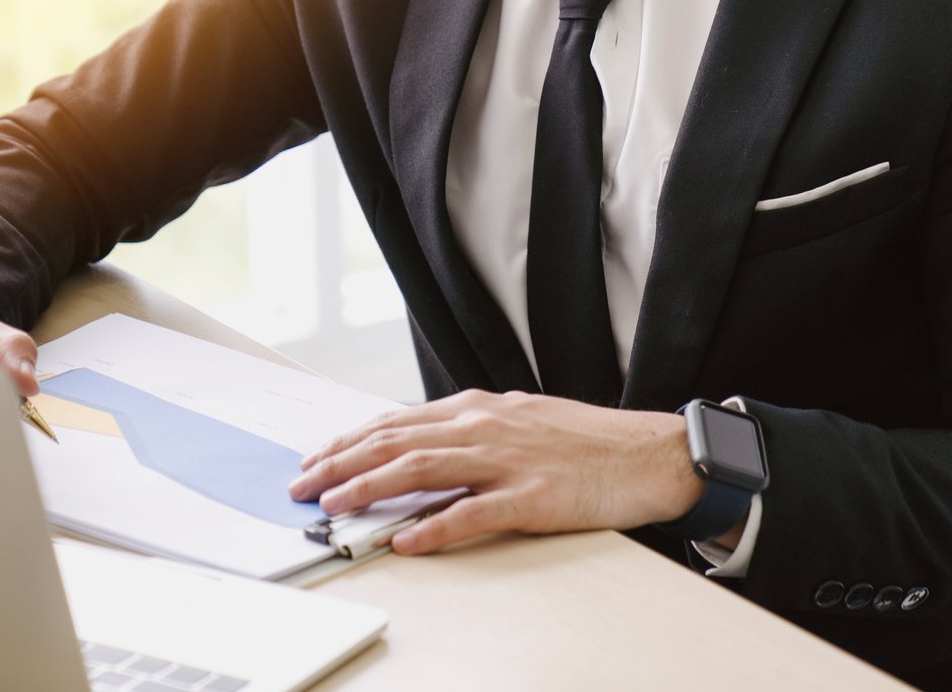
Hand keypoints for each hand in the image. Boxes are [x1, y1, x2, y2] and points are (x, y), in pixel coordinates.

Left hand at [287, 390, 705, 555]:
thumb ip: (467, 437)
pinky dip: (434, 529)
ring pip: (420, 468)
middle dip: (341, 462)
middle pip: (395, 440)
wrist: (650, 452)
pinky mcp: (533, 497)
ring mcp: (507, 460)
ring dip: (370, 487)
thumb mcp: (517, 423)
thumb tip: (416, 453)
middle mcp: (484, 426)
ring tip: (335, 504)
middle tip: (302, 483)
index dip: (348, 441)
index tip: (315, 458)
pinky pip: (473, 513)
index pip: (395, 422)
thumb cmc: (585, 442)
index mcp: (477, 408)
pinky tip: (407, 542)